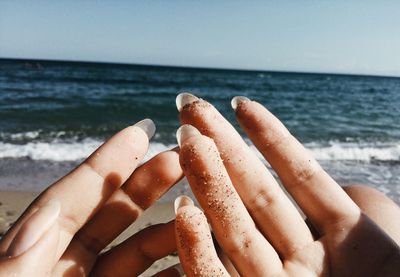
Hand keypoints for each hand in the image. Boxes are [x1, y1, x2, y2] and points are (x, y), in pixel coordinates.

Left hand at [0, 119, 183, 276]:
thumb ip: (13, 268)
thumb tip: (38, 222)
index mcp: (26, 256)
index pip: (69, 200)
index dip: (105, 163)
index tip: (140, 131)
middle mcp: (58, 266)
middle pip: (107, 216)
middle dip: (144, 184)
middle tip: (179, 157)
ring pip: (130, 252)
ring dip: (165, 231)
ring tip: (196, 212)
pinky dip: (164, 274)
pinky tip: (186, 264)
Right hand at [174, 94, 399, 275]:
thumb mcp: (391, 250)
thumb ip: (365, 216)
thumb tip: (356, 184)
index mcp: (349, 244)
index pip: (301, 179)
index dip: (274, 140)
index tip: (243, 104)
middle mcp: (306, 263)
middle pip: (258, 194)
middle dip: (226, 150)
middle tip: (192, 110)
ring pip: (237, 229)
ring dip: (209, 184)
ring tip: (185, 140)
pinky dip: (199, 250)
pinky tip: (181, 212)